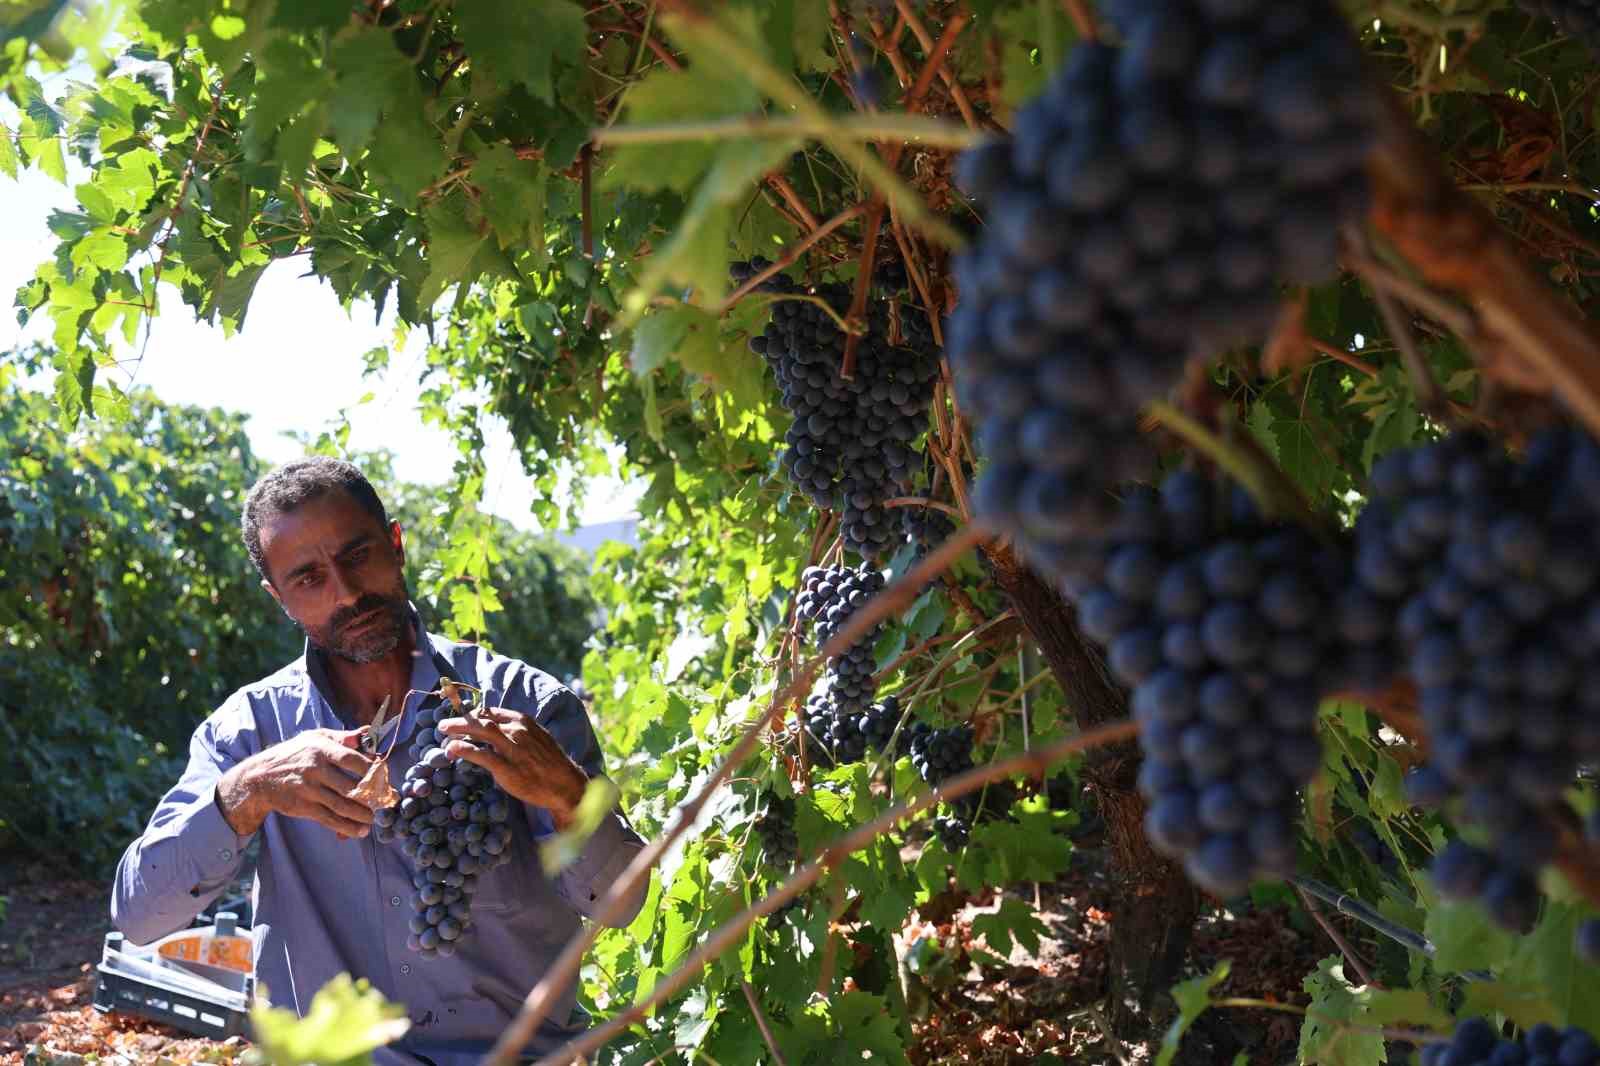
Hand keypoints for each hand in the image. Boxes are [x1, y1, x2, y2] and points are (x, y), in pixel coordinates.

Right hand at [217, 729, 375, 838]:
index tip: (385, 777)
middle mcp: (315, 769)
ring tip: (375, 819)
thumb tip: (367, 731)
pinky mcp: (303, 807)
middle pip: (351, 786)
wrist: (259, 777)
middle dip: (373, 797)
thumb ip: (342, 737)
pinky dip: (347, 827)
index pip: (353, 759)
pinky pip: (329, 819)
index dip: (372, 769)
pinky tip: (361, 831)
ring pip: (343, 806)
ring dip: (363, 816)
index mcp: (321, 749)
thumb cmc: (293, 754)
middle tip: (386, 803)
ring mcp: (309, 789)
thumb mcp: (314, 737)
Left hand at [437, 707, 587, 828]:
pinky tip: (452, 749)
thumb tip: (498, 731)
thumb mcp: (537, 739)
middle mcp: (517, 730)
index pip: (492, 712)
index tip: (462, 719)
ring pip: (479, 731)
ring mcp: (512, 748)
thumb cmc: (551, 763)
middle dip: (461, 719)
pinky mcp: (506, 767)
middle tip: (444, 724)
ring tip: (444, 733)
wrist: (564, 784)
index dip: (474, 714)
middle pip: (482, 718)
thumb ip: (518, 732)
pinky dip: (463, 749)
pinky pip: (480, 754)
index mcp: (523, 721)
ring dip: (458, 729)